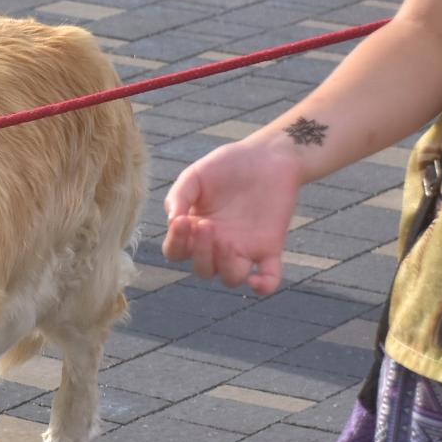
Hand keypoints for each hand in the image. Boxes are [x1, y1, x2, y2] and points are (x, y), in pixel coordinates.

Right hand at [162, 137, 302, 295]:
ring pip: (231, 278)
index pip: (177, 252)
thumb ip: (179, 196)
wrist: (267, 155)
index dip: (175, 243)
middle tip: (208, 225)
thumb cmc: (227, 165)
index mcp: (194, 231)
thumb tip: (171, 221)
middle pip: (203, 269)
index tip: (182, 221)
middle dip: (201, 252)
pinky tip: (256, 281)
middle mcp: (216, 246)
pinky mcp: (270, 247)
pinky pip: (269, 279)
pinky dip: (264, 286)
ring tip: (226, 242)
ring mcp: (244, 249)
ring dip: (225, 266)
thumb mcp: (195, 175)